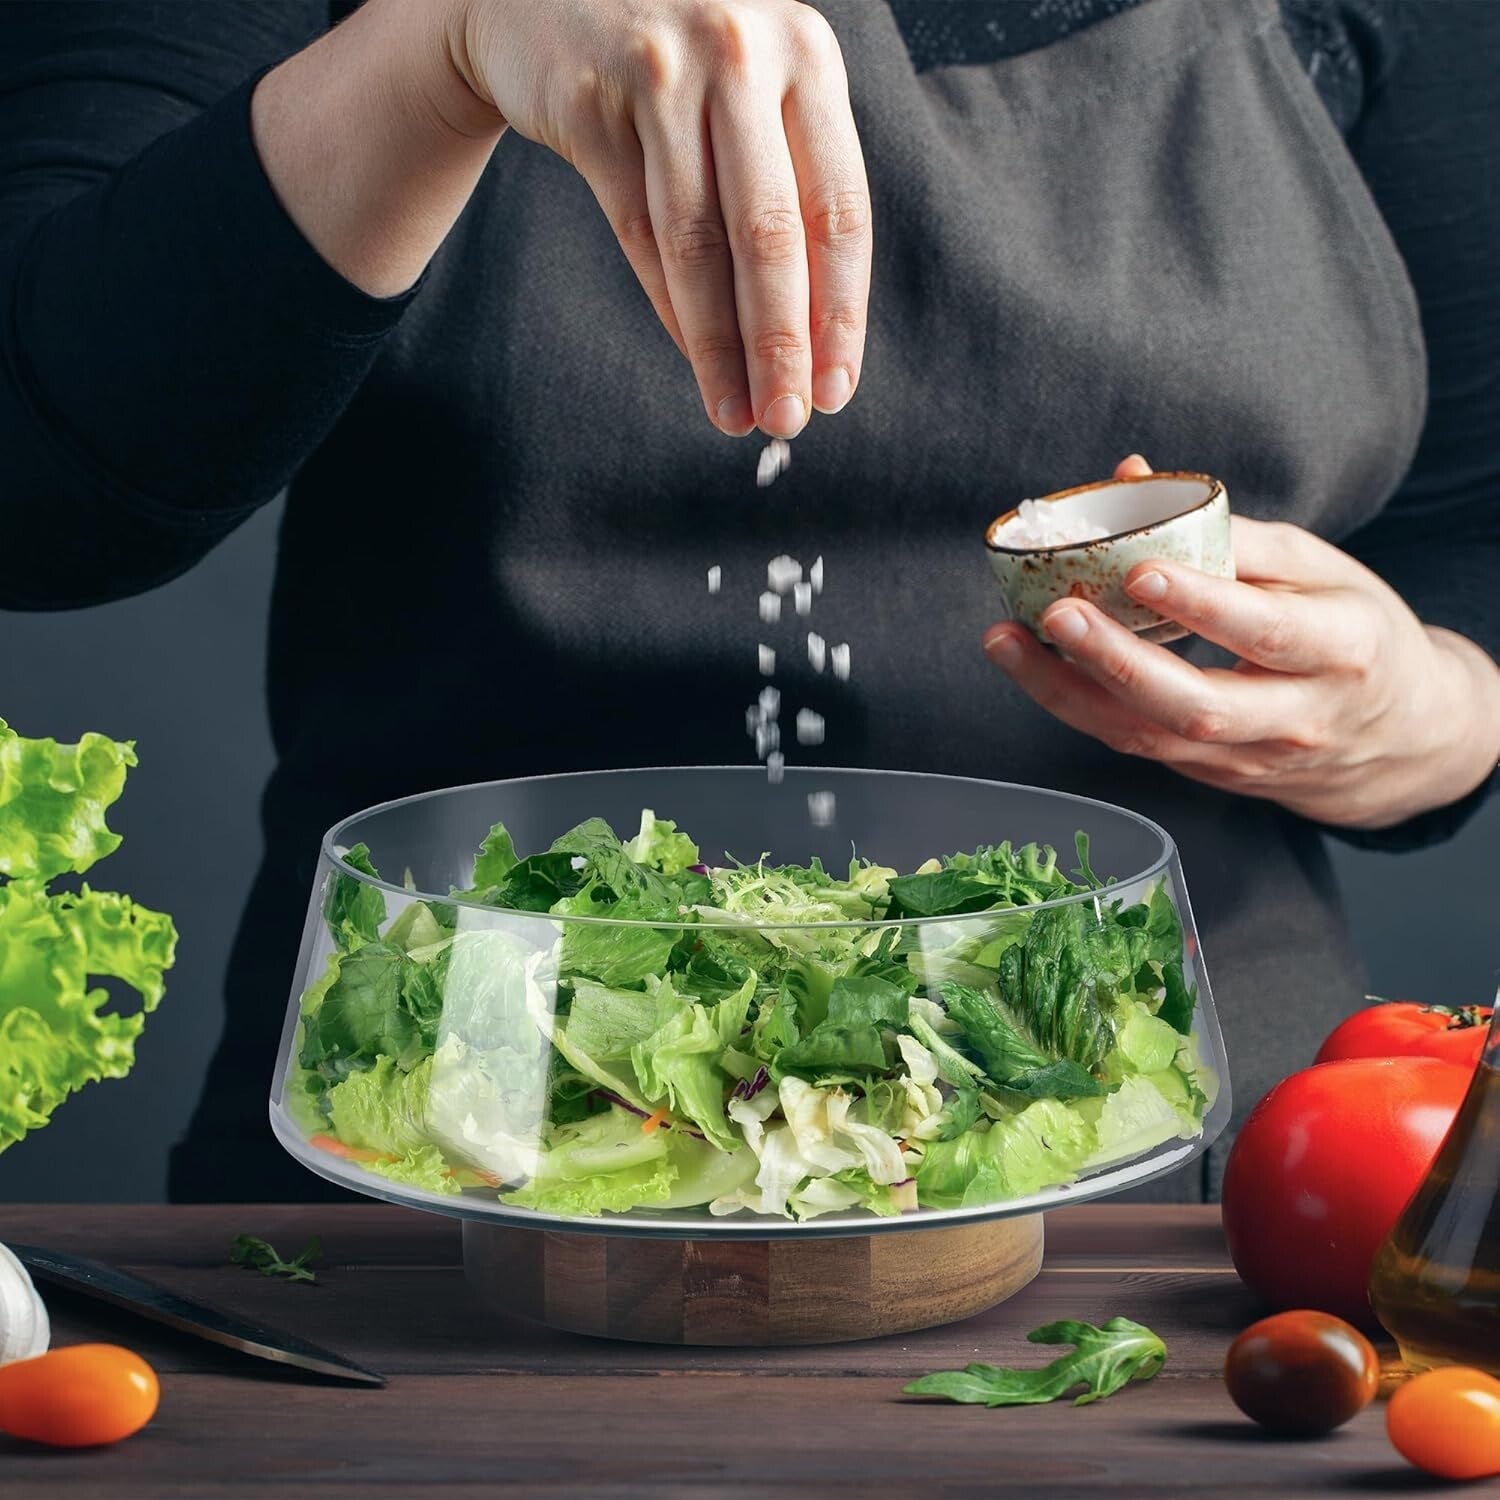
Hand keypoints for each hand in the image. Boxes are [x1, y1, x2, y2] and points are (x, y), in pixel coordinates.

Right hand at [450, 0, 871, 437]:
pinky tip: (696, 363)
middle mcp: (741, 54)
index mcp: (807, 56)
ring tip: (735, 413)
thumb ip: (789, 187)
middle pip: (771, 233)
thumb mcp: (755, 93)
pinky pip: (638, 230)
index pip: (839, 210)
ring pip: (699, 242)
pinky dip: (670, 308)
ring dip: (720, 345)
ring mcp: (661, 73)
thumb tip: (814, 339)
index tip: (838, 388)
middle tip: (788, 418)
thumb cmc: (679, 63)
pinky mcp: (590, 101)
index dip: (840, 312)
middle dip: (782, 343)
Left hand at [982, 457, 1499, 828]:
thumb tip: (1133, 477)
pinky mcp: (1208, 776)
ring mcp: (1247, 760)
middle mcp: (1295, 718)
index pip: (1266, 632)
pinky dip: (1076, 705)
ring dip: (1067, 693)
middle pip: (1198, 706)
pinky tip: (1030, 666)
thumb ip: (1233, 531)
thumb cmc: (1352, 631)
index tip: (1140, 568)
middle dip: (1119, 662)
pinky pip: (1134, 743)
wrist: (1399, 739)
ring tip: (1006, 642)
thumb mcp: (1322, 571)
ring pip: (1150, 737)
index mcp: (1341, 651)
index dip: (1202, 603)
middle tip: (1058, 614)